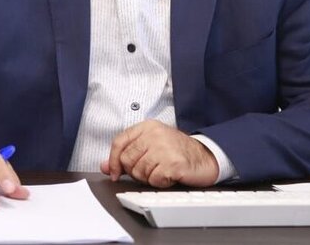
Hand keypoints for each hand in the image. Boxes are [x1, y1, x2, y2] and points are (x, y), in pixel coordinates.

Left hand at [100, 120, 219, 187]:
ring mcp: (164, 147)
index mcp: (147, 126)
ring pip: (139, 172)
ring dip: (149, 178)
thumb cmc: (177, 152)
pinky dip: (160, 182)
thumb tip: (105, 166)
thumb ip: (127, 154)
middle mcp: (155, 134)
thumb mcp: (151, 146)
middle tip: (150, 170)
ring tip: (161, 171)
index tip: (115, 173)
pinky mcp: (173, 163)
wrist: (205, 157)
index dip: (113, 161)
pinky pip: (154, 180)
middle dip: (135, 171)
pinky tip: (169, 175)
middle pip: (127, 160)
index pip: (119, 142)